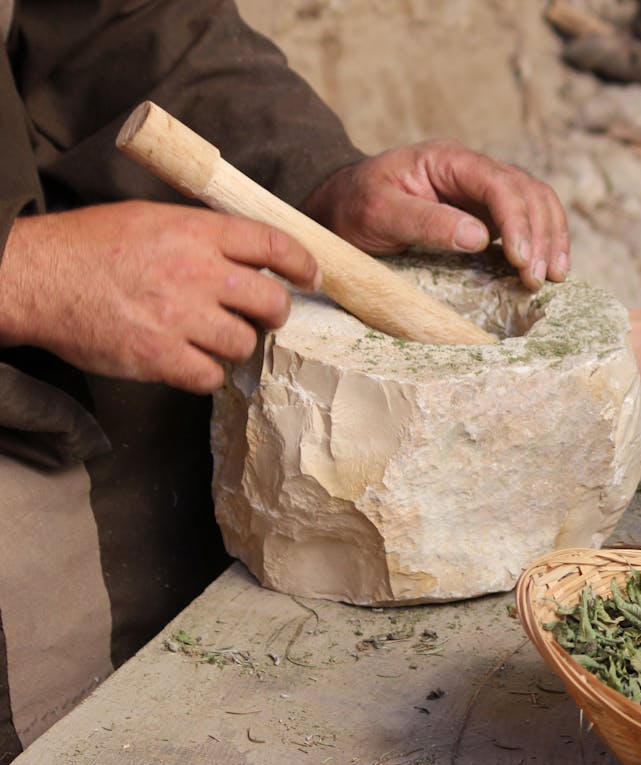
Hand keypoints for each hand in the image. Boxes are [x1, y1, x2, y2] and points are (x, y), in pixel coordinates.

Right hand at [0, 201, 319, 393]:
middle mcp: (197, 273)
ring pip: (244, 343)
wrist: (34, 276)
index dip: (303, 264)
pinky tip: (188, 360)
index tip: (311, 278)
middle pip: (273, 302)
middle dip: (275, 313)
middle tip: (262, 317)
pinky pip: (210, 375)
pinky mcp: (160, 356)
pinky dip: (205, 373)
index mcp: (197, 232)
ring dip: (235, 345)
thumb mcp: (153, 219)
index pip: (275, 244)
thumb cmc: (90, 246)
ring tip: (210, 336)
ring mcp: (180, 317)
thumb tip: (251, 254)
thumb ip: (204, 236)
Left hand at [303, 139, 570, 290]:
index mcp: (449, 160)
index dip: (517, 221)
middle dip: (540, 234)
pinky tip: (546, 267)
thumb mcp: (379, 213)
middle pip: (528, 191)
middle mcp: (473, 170)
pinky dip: (542, 242)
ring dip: (550, 238)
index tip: (519, 259)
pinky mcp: (485, 214)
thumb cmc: (354, 207)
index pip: (500, 183)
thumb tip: (480, 236)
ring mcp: (482, 191)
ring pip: (536, 203)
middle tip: (537, 278)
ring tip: (552, 276)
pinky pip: (526, 221)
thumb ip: (427, 222)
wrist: (340, 207)